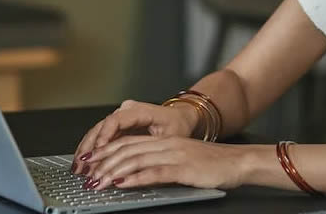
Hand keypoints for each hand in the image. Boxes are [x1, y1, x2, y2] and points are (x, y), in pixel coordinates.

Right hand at [72, 99, 197, 175]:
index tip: (98, 151)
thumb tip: (134, 164)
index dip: (105, 136)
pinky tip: (84, 163)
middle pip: (102, 127)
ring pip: (97, 132)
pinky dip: (92, 150)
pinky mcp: (118, 126)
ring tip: (78, 168)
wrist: (181, 117)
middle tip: (82, 166)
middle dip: (90, 147)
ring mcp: (120, 117)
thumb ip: (150, 149)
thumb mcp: (169, 138)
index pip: (116, 120)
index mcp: (140, 110)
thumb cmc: (178, 125)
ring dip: (87, 150)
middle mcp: (127, 110)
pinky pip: (101, 137)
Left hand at [83, 135, 246, 190]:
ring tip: (98, 181)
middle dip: (103, 161)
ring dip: (113, 171)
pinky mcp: (184, 168)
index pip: (129, 142)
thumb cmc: (213, 164)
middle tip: (86, 174)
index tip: (89, 160)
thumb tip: (135, 172)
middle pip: (128, 149)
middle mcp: (168, 145)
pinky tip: (123, 184)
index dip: (106, 150)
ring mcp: (175, 155)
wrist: (238, 161)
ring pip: (137, 160)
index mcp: (166, 141)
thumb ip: (161, 161)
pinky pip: (156, 172)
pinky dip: (136, 178)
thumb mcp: (183, 158)